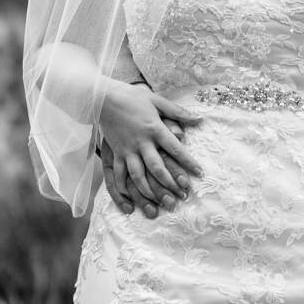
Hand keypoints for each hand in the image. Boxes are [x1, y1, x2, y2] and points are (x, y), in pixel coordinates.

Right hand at [97, 84, 203, 217]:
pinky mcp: (114, 154)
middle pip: (157, 167)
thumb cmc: (134, 98)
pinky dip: (123, 190)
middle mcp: (141, 142)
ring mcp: (126, 150)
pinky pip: (117, 175)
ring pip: (137, 175)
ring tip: (159, 205)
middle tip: (181, 196)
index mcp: (154, 129)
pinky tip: (129, 203)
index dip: (188, 162)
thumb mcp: (158, 101)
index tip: (200, 173)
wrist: (103, 98)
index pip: (175, 148)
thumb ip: (178, 112)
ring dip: (148, 192)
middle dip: (169, 183)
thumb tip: (199, 119)